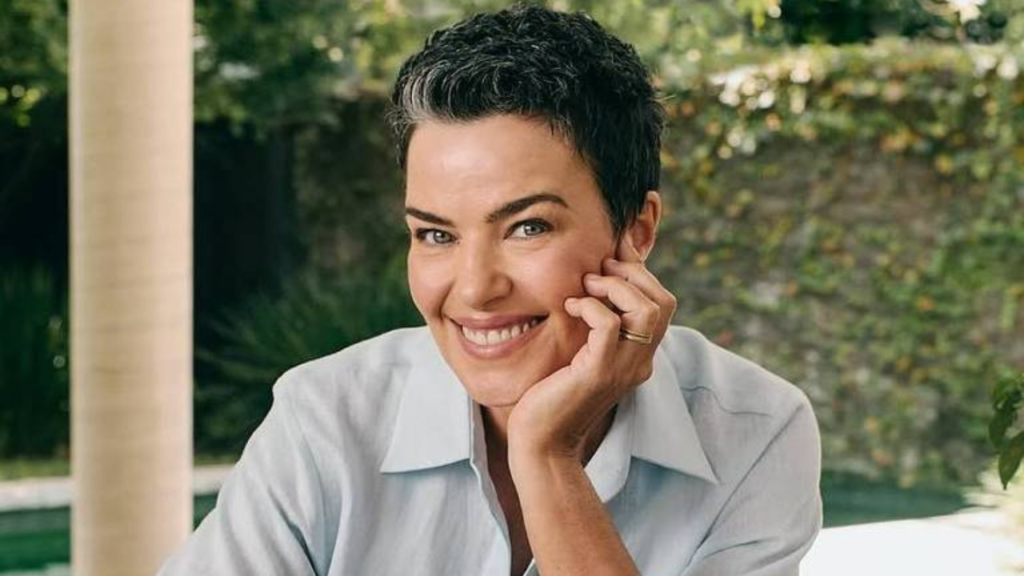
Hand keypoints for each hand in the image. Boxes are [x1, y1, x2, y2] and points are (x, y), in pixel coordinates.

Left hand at [506, 237, 676, 462]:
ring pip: (647, 310)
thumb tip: (590, 282)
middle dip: (633, 273)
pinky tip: (571, 307)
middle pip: (663, 302)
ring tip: (587, 284)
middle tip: (599, 268)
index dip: (641, 271)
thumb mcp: (580, 353)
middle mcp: (639, 362)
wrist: (542, 443)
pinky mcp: (598, 373)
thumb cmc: (553, 397)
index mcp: (638, 356)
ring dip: (616, 286)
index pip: (662, 303)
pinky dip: (592, 306)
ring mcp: (623, 369)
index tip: (615, 248)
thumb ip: (593, 327)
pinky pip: (610, 326)